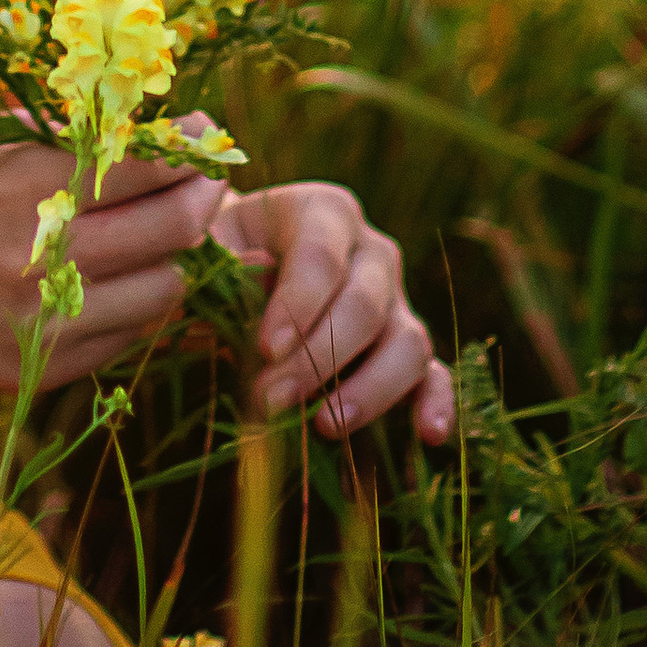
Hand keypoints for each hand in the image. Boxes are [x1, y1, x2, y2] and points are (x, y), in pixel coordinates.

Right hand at [0, 126, 228, 391]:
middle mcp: (34, 259)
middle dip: (204, 198)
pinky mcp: (32, 373)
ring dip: (172, 257)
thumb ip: (59, 133)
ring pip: (163, 292)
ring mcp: (36, 325)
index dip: (191, 148)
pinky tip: (116, 277)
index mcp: (18, 185)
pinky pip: (124, 338)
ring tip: (158, 234)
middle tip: (208, 181)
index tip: (207, 135)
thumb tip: (150, 121)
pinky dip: (134, 304)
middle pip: (171, 230)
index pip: (144, 168)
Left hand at [211, 180, 454, 441]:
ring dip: (370, 388)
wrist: (234, 277)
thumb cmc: (218, 261)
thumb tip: (258, 271)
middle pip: (365, 302)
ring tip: (325, 425)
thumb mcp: (210, 251)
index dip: (298, 304)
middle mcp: (371, 252)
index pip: (322, 254)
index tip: (266, 349)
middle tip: (272, 399)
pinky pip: (435, 375)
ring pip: (407, 342)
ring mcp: (396, 302)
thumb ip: (226, 262)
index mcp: (322, 212)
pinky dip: (436, 404)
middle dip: (320, 357)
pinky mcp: (406, 350)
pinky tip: (427, 434)